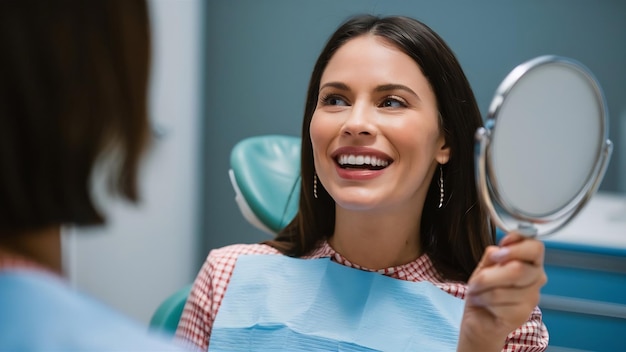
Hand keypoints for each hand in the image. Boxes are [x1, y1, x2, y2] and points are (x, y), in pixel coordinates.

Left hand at [457, 232, 546, 351]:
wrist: (479, 318)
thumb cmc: (484, 290)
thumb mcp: (485, 266)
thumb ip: (493, 254)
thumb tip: (499, 248)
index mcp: (530, 262)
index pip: (535, 247)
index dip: (516, 247)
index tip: (499, 251)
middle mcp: (536, 279)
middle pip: (518, 269)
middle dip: (488, 275)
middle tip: (477, 279)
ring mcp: (531, 298)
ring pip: (502, 288)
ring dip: (481, 289)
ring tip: (477, 292)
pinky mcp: (522, 315)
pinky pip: (497, 302)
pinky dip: (482, 300)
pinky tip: (482, 303)